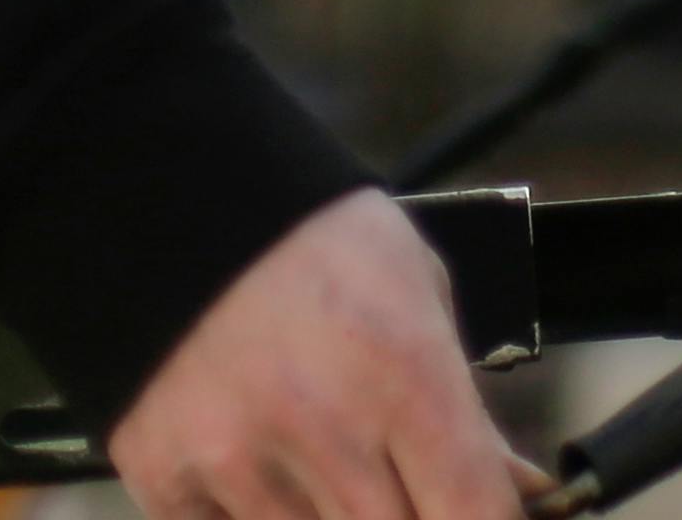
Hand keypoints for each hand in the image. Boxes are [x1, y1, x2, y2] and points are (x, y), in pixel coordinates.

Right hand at [107, 190, 533, 519]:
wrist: (168, 194)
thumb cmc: (308, 236)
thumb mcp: (416, 289)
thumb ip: (467, 405)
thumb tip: (514, 490)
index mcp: (401, 370)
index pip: (473, 515)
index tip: (486, 513)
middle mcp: (323, 425)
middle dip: (408, 511)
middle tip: (392, 469)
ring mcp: (238, 460)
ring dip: (330, 511)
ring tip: (319, 447)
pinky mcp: (166, 477)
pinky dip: (258, 513)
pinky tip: (262, 462)